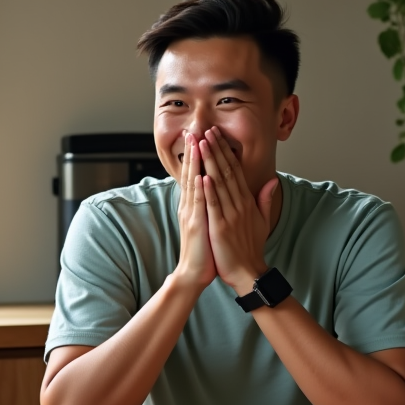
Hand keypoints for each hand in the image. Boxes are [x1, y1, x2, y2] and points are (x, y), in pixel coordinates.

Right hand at [174, 133, 216, 290]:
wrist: (193, 274)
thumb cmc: (204, 250)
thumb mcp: (209, 223)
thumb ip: (213, 206)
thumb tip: (214, 192)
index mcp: (195, 205)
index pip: (197, 175)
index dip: (199, 156)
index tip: (202, 137)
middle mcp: (190, 206)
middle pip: (192, 174)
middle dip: (194, 152)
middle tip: (195, 130)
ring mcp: (192, 215)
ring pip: (193, 184)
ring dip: (195, 164)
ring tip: (196, 144)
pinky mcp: (196, 226)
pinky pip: (198, 205)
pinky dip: (199, 189)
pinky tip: (200, 175)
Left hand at [197, 127, 276, 294]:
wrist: (247, 272)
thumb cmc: (251, 247)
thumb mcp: (262, 220)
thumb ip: (266, 199)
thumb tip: (273, 181)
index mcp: (246, 201)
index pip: (236, 171)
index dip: (226, 152)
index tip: (217, 136)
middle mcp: (239, 205)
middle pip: (227, 171)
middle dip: (216, 150)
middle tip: (207, 131)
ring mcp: (230, 215)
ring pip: (220, 184)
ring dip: (211, 163)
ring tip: (202, 144)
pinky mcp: (221, 227)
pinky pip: (214, 206)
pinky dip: (209, 191)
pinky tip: (203, 176)